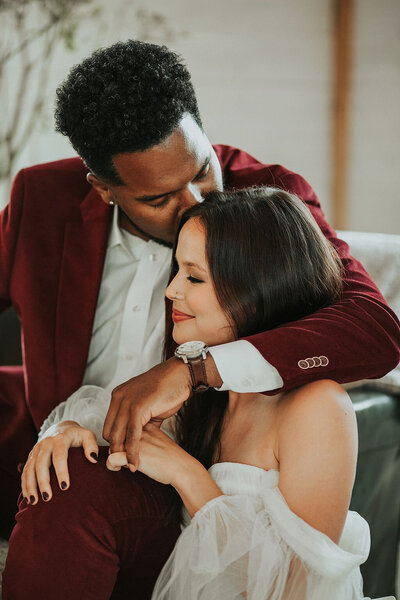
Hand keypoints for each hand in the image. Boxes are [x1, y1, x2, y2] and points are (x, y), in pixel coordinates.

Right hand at [21, 421, 98, 503]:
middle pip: (41, 463)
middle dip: (43, 481)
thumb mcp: (86, 435)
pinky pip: (25, 471)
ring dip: (30, 485)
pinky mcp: (30, 456)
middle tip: (47, 497)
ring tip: (34, 501)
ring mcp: (36, 450)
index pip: (59, 456)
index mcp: (60, 438)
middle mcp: (45, 443)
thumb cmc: (76, 435)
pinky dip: (24, 485)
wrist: (60, 427)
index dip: (61, 472)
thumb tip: (93, 459)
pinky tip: (28, 497)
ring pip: (30, 468)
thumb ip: (91, 445)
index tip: (65, 487)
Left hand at [103, 357, 192, 468]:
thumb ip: (141, 417)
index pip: (109, 424)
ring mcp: (127, 402)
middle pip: (110, 431)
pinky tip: (136, 462)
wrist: (180, 375)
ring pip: (118, 435)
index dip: (115, 441)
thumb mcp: (148, 402)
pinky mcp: (138, 408)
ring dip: (123, 454)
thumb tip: (139, 433)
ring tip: (130, 467)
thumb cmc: (168, 387)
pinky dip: (132, 452)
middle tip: (124, 464)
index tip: (123, 454)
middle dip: (116, 450)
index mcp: (119, 395)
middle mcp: (119, 398)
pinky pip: (132, 436)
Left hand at [107, 423, 222, 516]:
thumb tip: (127, 443)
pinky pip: (111, 459)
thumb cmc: (171, 457)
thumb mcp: (157, 439)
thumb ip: (144, 436)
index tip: (131, 451)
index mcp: (145, 423)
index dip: (123, 440)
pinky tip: (121, 469)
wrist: (183, 468)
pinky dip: (112, 466)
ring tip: (123, 465)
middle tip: (127, 459)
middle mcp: (139, 429)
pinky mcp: (134, 454)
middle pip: (116, 437)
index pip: (123, 428)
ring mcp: (136, 441)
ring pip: (111, 446)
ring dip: (113, 457)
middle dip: (117, 449)